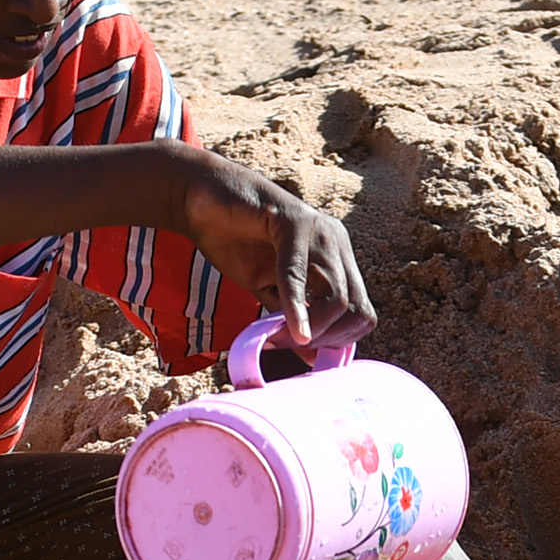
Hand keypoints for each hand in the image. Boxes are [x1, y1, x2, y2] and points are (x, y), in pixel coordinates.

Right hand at [172, 148, 374, 350]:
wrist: (198, 201)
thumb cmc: (232, 242)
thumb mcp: (268, 290)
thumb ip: (292, 318)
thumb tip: (312, 358)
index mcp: (336, 259)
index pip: (361, 312)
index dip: (338, 340)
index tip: (306, 352)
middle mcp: (336, 244)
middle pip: (357, 309)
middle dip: (327, 340)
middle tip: (293, 347)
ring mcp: (320, 231)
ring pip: (337, 297)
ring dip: (312, 329)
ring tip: (282, 338)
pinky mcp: (295, 222)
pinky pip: (300, 276)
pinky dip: (296, 309)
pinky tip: (288, 331)